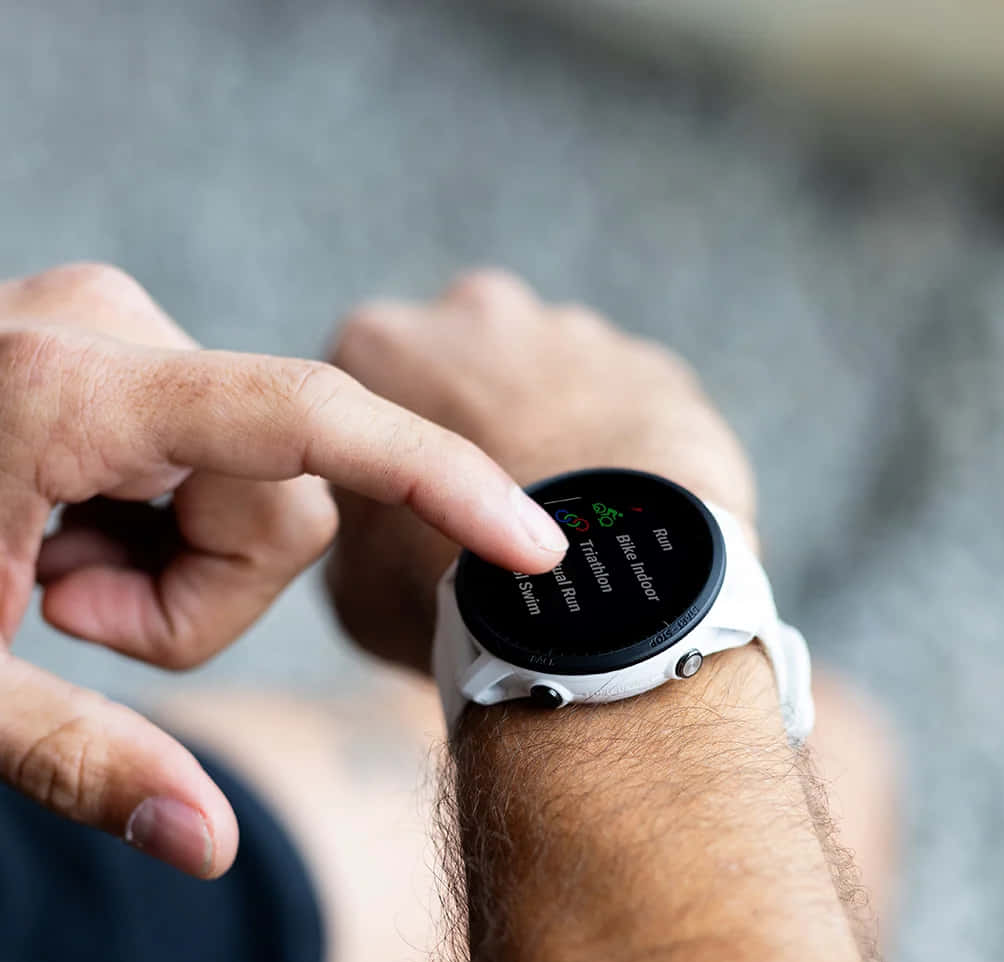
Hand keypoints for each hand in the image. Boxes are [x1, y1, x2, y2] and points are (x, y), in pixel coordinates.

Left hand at [0, 265, 567, 875]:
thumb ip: (72, 762)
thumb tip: (210, 852)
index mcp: (71, 397)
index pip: (307, 423)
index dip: (437, 482)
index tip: (535, 544)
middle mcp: (112, 327)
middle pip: (281, 498)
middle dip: (198, 597)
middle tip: (59, 617)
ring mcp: (110, 318)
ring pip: (244, 479)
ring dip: (164, 563)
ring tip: (38, 572)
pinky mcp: (106, 332)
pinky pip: (199, 446)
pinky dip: (144, 518)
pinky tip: (43, 525)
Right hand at [323, 270, 756, 672]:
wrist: (590, 608)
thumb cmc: (455, 590)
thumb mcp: (354, 584)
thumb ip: (354, 524)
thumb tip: (377, 534)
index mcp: (377, 345)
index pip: (367, 385)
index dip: (383, 448)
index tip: (405, 500)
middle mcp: (472, 312)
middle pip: (463, 362)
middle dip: (472, 415)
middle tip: (484, 509)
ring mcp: (569, 328)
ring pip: (548, 375)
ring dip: (546, 424)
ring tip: (557, 517)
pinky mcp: (650, 364)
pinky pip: (622, 402)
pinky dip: (615, 444)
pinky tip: (611, 513)